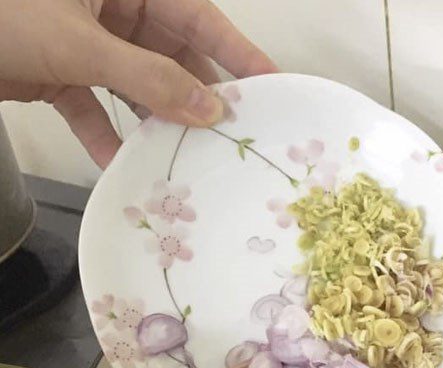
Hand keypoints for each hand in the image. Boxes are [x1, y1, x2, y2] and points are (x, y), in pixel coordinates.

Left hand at [0, 0, 276, 167]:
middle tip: (233, 137)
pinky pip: (94, 105)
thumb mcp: (79, 43)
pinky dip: (105, 135)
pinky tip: (120, 167)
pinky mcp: (58, 68)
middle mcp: (110, 6)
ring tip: (187, 159)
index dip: (238, 52)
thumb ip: (148, 78)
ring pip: (137, 84)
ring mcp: (83, 38)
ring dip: (155, 122)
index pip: (197, 17)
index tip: (275, 86)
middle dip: (197, 97)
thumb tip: (210, 110)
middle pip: (172, 55)